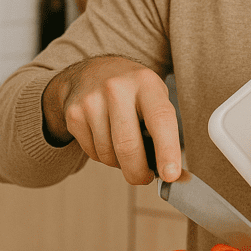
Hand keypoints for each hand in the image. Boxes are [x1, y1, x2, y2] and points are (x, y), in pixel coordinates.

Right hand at [41, 56, 181, 185]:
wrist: (92, 72)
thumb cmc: (133, 93)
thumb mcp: (155, 99)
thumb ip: (166, 134)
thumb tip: (177, 178)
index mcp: (146, 83)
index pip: (160, 119)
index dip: (167, 150)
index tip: (171, 175)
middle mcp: (117, 88)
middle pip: (128, 146)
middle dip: (139, 172)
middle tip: (146, 178)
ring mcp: (92, 101)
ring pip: (109, 154)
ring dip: (120, 163)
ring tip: (123, 146)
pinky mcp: (74, 114)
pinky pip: (92, 153)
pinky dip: (103, 156)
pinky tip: (106, 138)